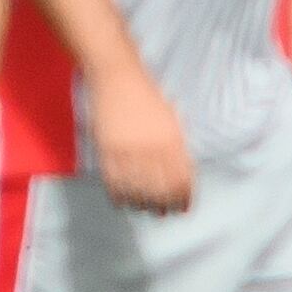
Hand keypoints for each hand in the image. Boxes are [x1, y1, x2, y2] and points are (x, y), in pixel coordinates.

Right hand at [89, 66, 195, 213]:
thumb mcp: (171, 119)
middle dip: (165, 206)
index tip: (183, 207)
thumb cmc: (147, 96)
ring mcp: (128, 151)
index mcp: (172, 140)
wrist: (117, 78)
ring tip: (146, 209)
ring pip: (138, 191)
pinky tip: (124, 202)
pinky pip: (114, 183)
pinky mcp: (107, 151)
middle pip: (161, 190)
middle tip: (164, 213)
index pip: (182, 180)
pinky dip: (120, 196)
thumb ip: (177, 146)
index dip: (184, 198)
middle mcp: (152, 149)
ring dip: (143, 205)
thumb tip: (182, 176)